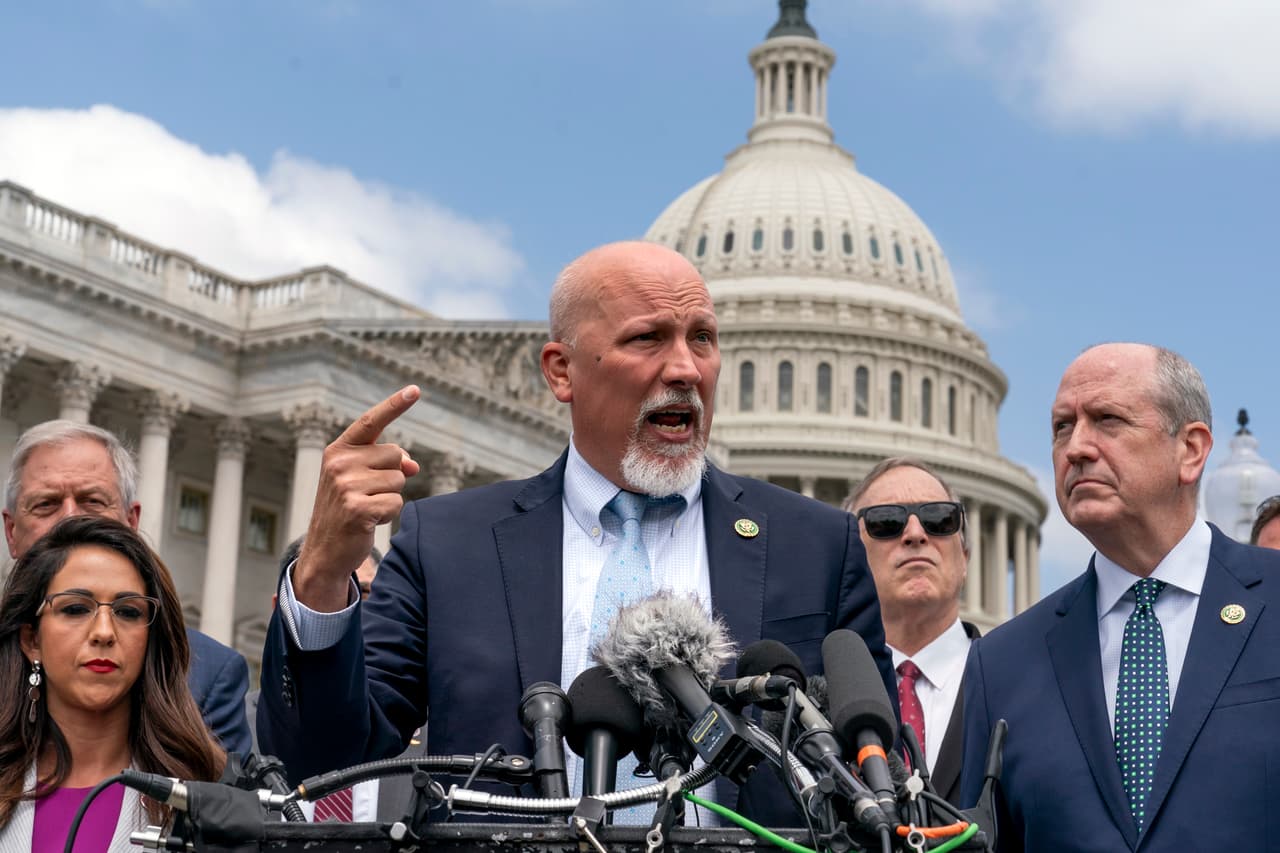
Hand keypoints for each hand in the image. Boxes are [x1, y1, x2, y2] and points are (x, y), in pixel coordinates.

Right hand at [293, 386, 421, 610]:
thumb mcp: (362, 480)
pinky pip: (396, 503)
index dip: (394, 404)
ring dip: (390, 497)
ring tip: (367, 508)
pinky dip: (389, 515)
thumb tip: (413, 463)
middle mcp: (339, 463)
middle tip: (368, 495)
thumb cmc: (348, 509)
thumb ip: (386, 463)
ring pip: (399, 480)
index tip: (415, 389)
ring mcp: (345, 485)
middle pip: (396, 455)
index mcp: (338, 450)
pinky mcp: (356, 508)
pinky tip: (368, 521)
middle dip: (392, 476)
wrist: (325, 550)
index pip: (371, 421)